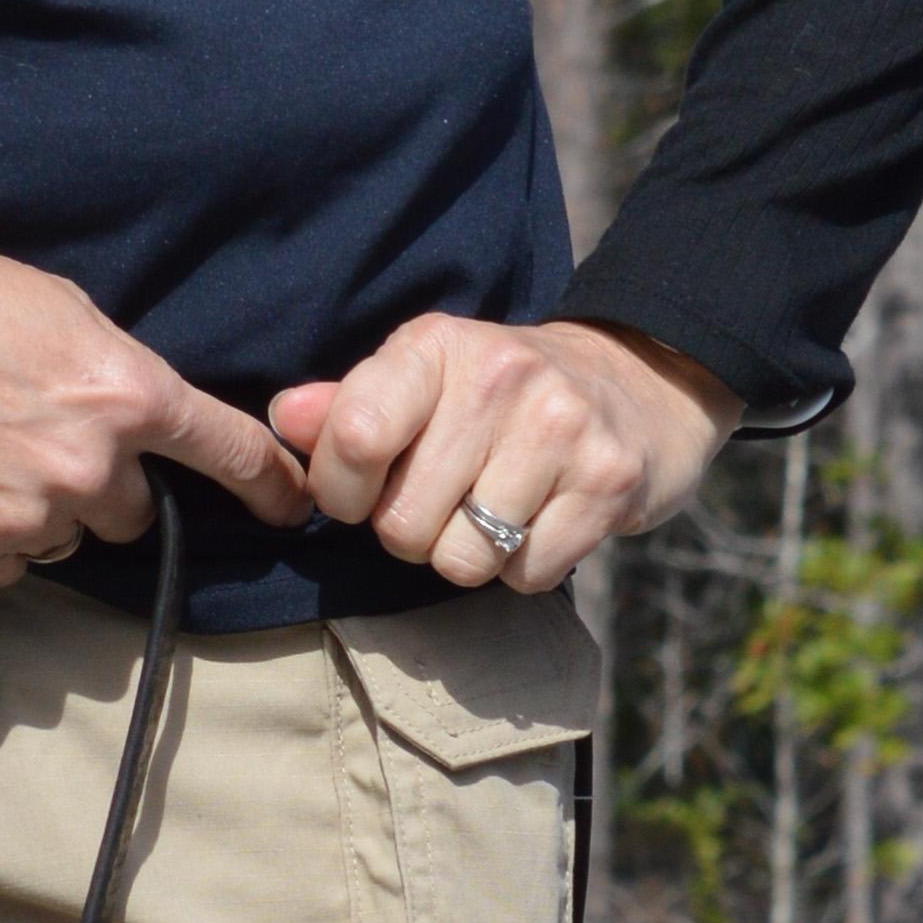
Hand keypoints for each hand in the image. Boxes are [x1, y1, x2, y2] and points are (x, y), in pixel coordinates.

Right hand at [0, 195, 309, 589]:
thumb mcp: (56, 311)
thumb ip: (114, 380)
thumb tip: (148, 431)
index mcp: (124, 393)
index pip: (226, 452)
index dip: (267, 484)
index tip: (292, 505)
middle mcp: (90, 465)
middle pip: (128, 513)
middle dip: (92, 484)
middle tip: (24, 434)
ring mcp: (30, 517)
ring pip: (64, 539)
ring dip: (34, 509)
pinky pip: (7, 567)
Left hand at [272, 318, 739, 592]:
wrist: (638, 384)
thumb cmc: (505, 399)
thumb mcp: (424, 383)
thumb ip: (348, 407)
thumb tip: (284, 422)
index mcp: (435, 347)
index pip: (355, 437)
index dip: (342, 493)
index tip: (364, 493)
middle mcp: (498, 377)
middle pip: (405, 525)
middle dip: (415, 536)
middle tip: (449, 503)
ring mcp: (560, 429)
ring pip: (464, 561)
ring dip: (471, 558)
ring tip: (498, 512)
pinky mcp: (607, 483)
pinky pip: (527, 575)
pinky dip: (526, 568)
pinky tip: (543, 522)